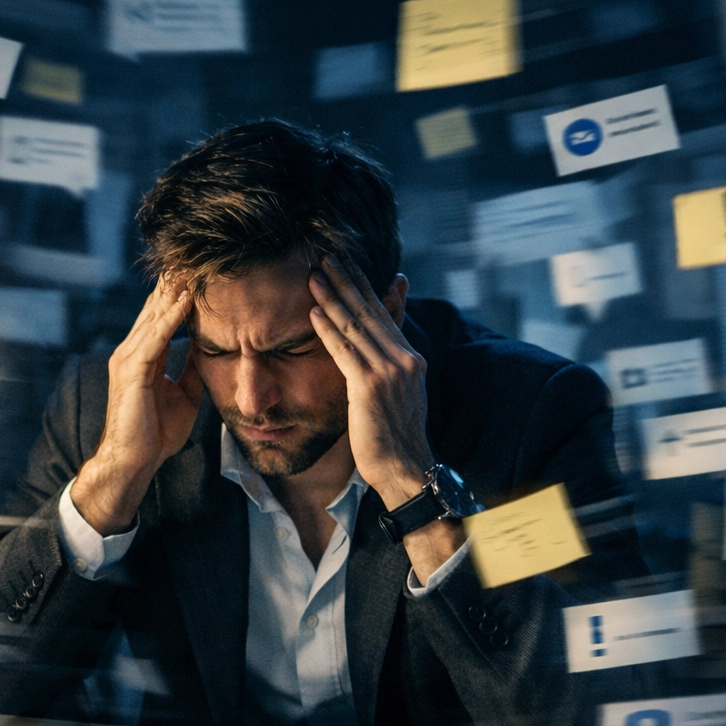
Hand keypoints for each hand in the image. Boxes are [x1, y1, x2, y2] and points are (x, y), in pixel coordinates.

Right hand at [72, 281, 202, 534]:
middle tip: (194, 253)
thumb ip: (191, 367)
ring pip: (154, 316)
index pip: (161, 315)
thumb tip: (208, 346)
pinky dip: (170, 317)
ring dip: (174, 291)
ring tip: (192, 265)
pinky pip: (154, 337)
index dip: (178, 293)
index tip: (198, 270)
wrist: (135, 461)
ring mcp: (128, 358)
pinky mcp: (131, 370)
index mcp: (143, 355)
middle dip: (175, 282)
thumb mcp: (184, 392)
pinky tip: (185, 299)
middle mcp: (131, 350)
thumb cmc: (156, 432)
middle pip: (155, 307)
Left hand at [307, 255, 431, 508]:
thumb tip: (382, 349)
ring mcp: (389, 372)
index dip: (364, 286)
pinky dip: (328, 331)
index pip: (384, 313)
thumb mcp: (400, 395)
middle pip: (370, 312)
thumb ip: (391, 365)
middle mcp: (404, 359)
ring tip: (314, 275)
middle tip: (326, 256)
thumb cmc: (396, 437)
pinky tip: (314, 313)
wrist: (406, 469)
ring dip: (332, 298)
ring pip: (355, 327)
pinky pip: (345, 352)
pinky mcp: (371, 387)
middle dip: (347, 281)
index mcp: (411, 358)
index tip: (347, 264)